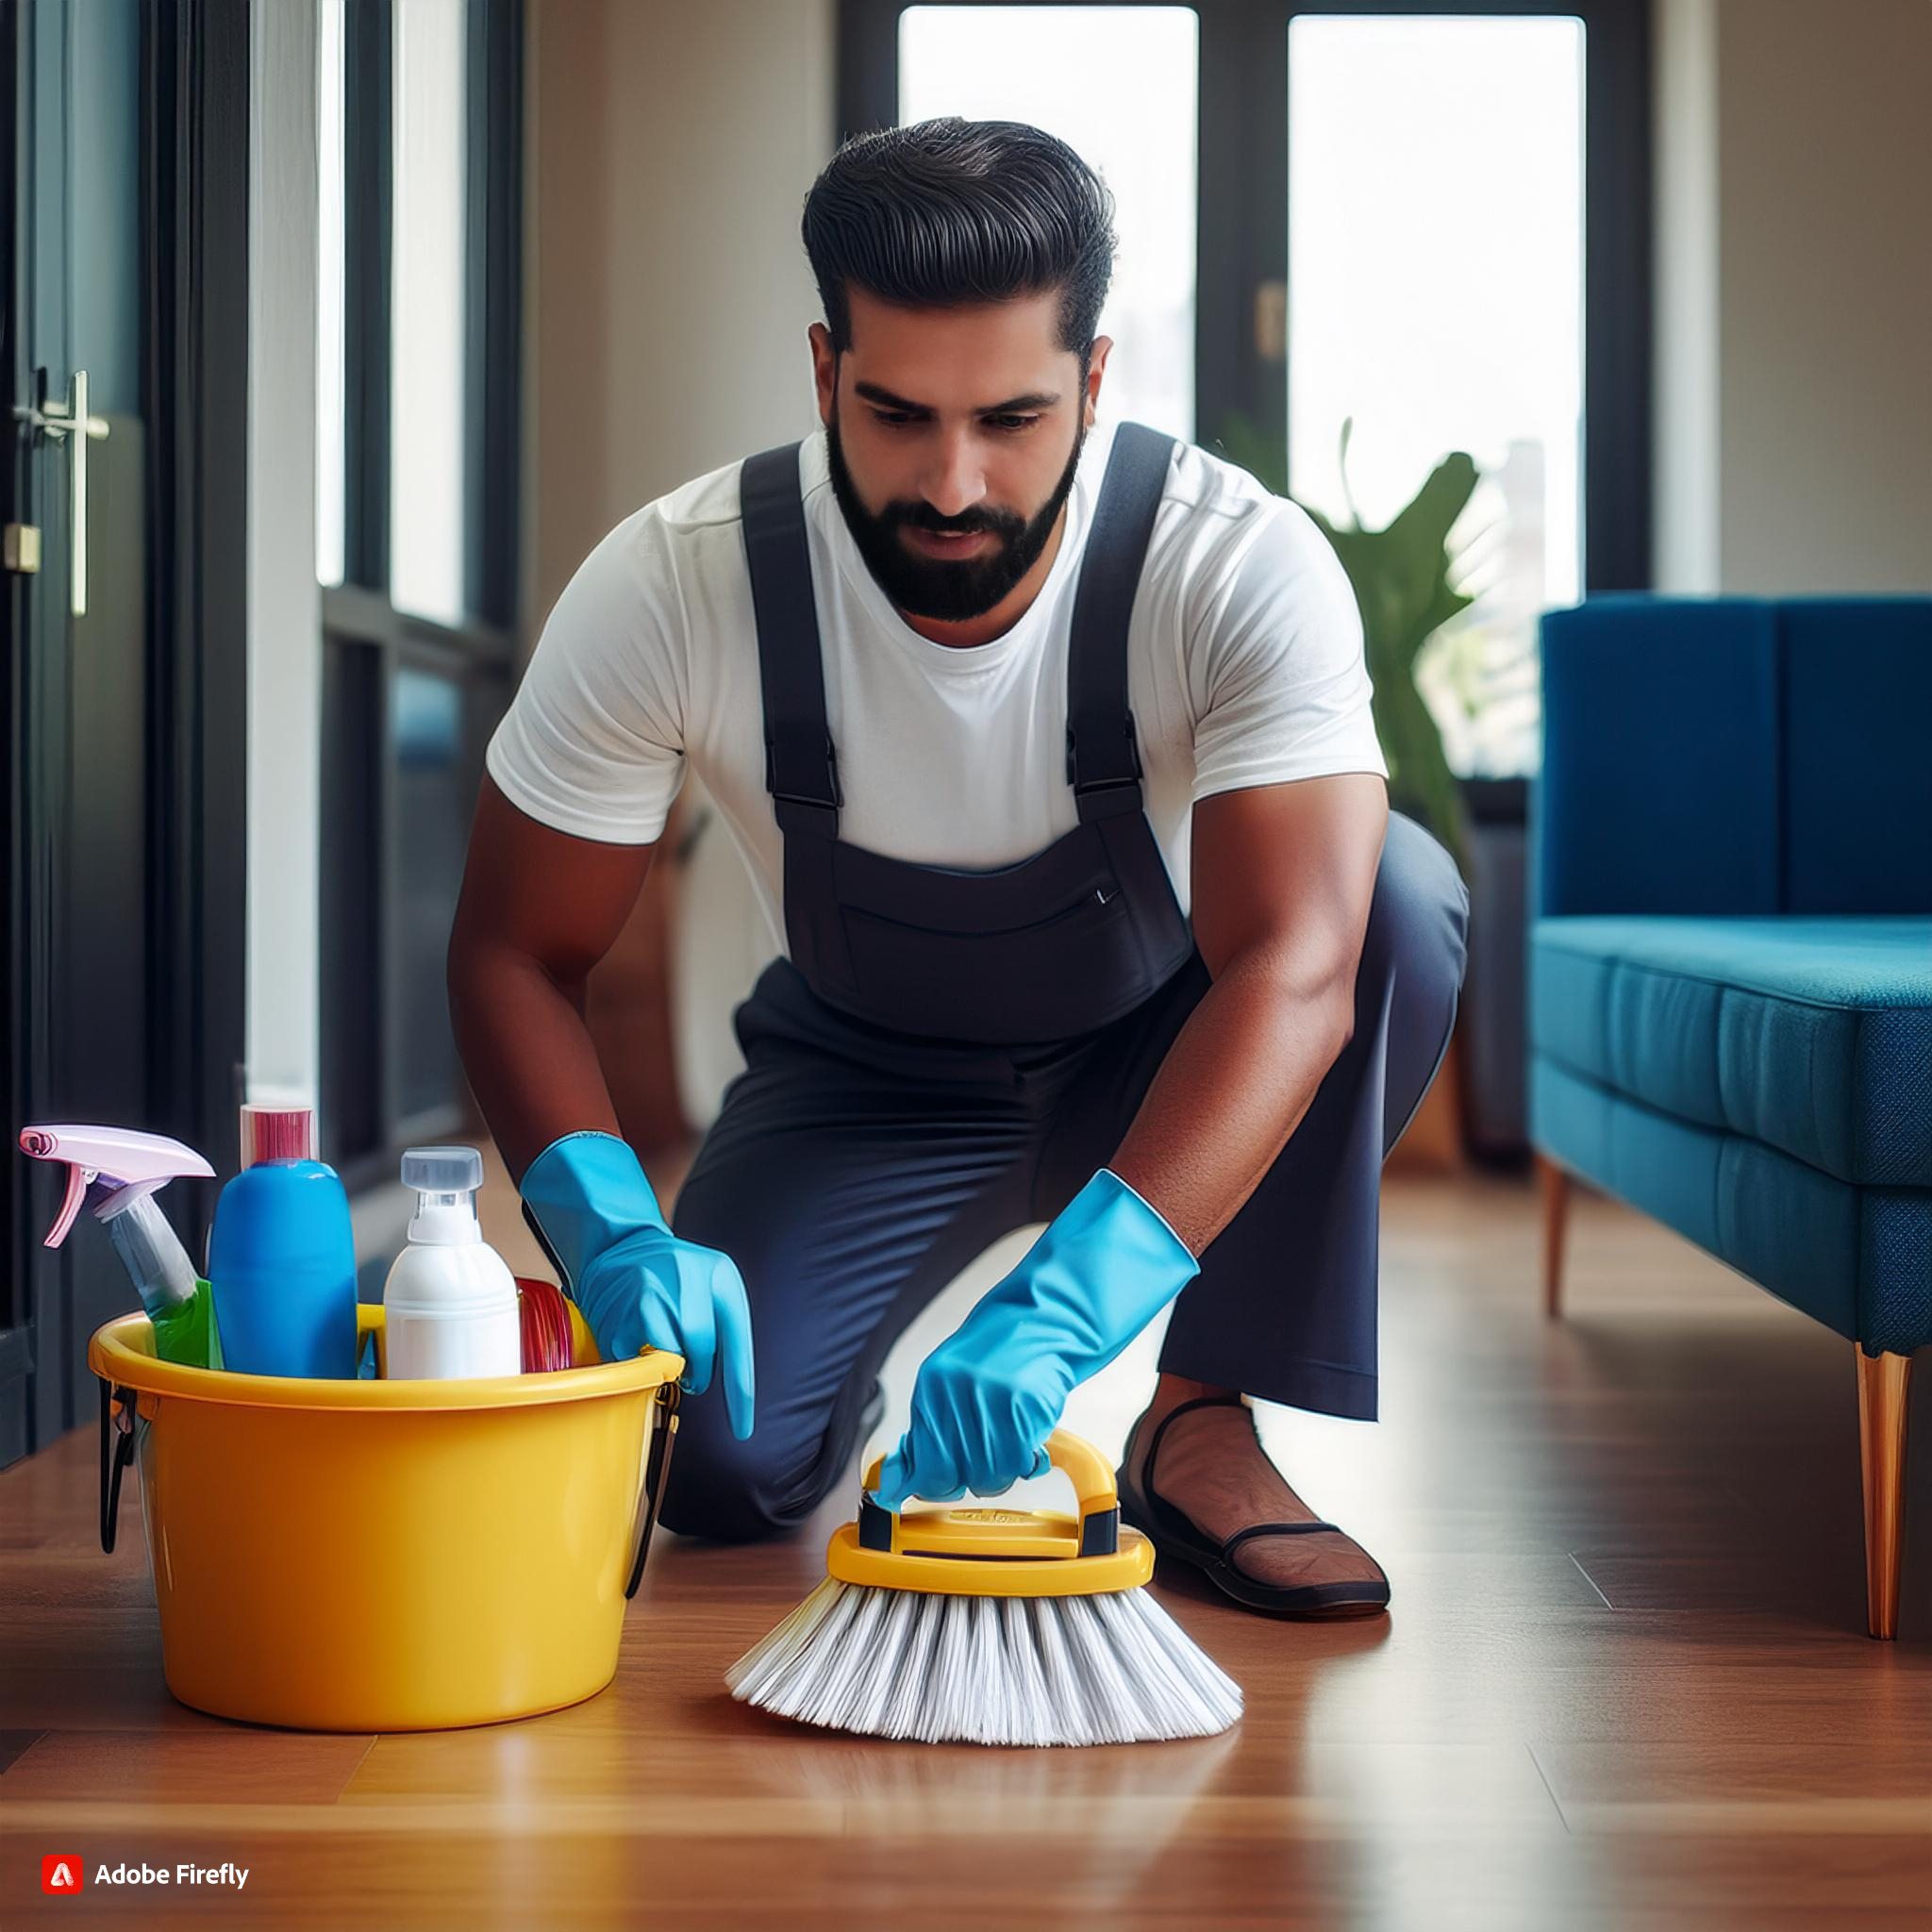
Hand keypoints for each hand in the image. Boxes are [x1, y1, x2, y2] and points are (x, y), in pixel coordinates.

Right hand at [519, 1131, 754, 1439]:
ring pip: (669, 1361)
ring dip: (667, 1366)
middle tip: (687, 1367)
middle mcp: (689, 1283)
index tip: (743, 1432)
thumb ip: (721, 1325)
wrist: (621, 1242)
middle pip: (700, 1355)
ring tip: (660, 1345)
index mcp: (721, 1277)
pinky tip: (634, 1336)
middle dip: (695, 1372)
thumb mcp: (712, 1282)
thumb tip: (713, 1382)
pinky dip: (637, 1361)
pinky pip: (636, 1361)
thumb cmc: (676, 1273)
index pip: (738, 1347)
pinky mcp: (621, 1314)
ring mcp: (652, 1298)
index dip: (740, 1395)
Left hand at [873, 1168, 1196, 1510]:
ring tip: (1012, 1448)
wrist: (1047, 1319)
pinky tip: (1031, 1446)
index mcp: (931, 1385)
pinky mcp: (1024, 1406)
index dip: (934, 1485)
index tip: (944, 1488)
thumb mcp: (951, 1382)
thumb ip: (931, 1429)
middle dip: (970, 1480)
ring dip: (1003, 1472)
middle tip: (987, 1462)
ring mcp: (990, 1399)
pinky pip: (1020, 1463)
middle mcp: (955, 1392)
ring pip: (988, 1476)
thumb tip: (897, 1484)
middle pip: (955, 1476)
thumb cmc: (1000, 1352)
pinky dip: (1028, 1462)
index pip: (922, 1466)